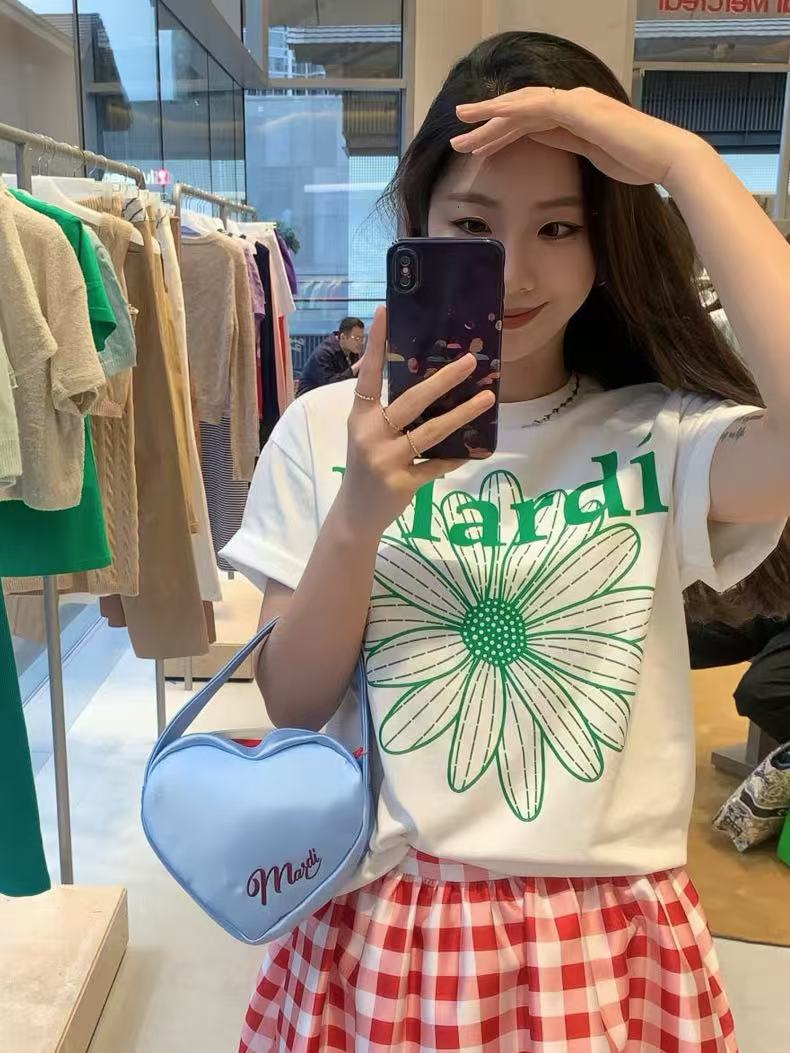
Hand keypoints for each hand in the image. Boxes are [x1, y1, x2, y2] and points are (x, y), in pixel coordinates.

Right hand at [338, 306, 494, 534]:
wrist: (355, 514)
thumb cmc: (365, 465)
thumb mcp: (366, 433)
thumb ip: (386, 410)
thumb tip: (427, 382)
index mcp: (360, 417)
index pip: (369, 374)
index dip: (376, 344)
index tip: (385, 311)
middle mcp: (370, 434)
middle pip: (412, 401)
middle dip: (443, 380)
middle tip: (470, 361)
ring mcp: (385, 460)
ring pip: (431, 432)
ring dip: (462, 414)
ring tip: (488, 398)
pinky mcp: (401, 483)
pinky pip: (437, 465)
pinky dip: (455, 456)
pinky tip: (475, 448)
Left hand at [451, 86, 701, 188]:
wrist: (665, 157)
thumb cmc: (637, 161)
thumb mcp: (591, 156)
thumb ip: (566, 144)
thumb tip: (541, 142)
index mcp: (574, 115)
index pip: (529, 121)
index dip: (501, 131)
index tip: (478, 145)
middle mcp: (572, 102)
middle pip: (520, 110)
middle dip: (487, 122)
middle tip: (457, 135)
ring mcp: (576, 102)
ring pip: (523, 104)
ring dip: (490, 115)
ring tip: (462, 125)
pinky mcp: (580, 108)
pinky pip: (538, 105)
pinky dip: (513, 110)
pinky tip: (492, 118)